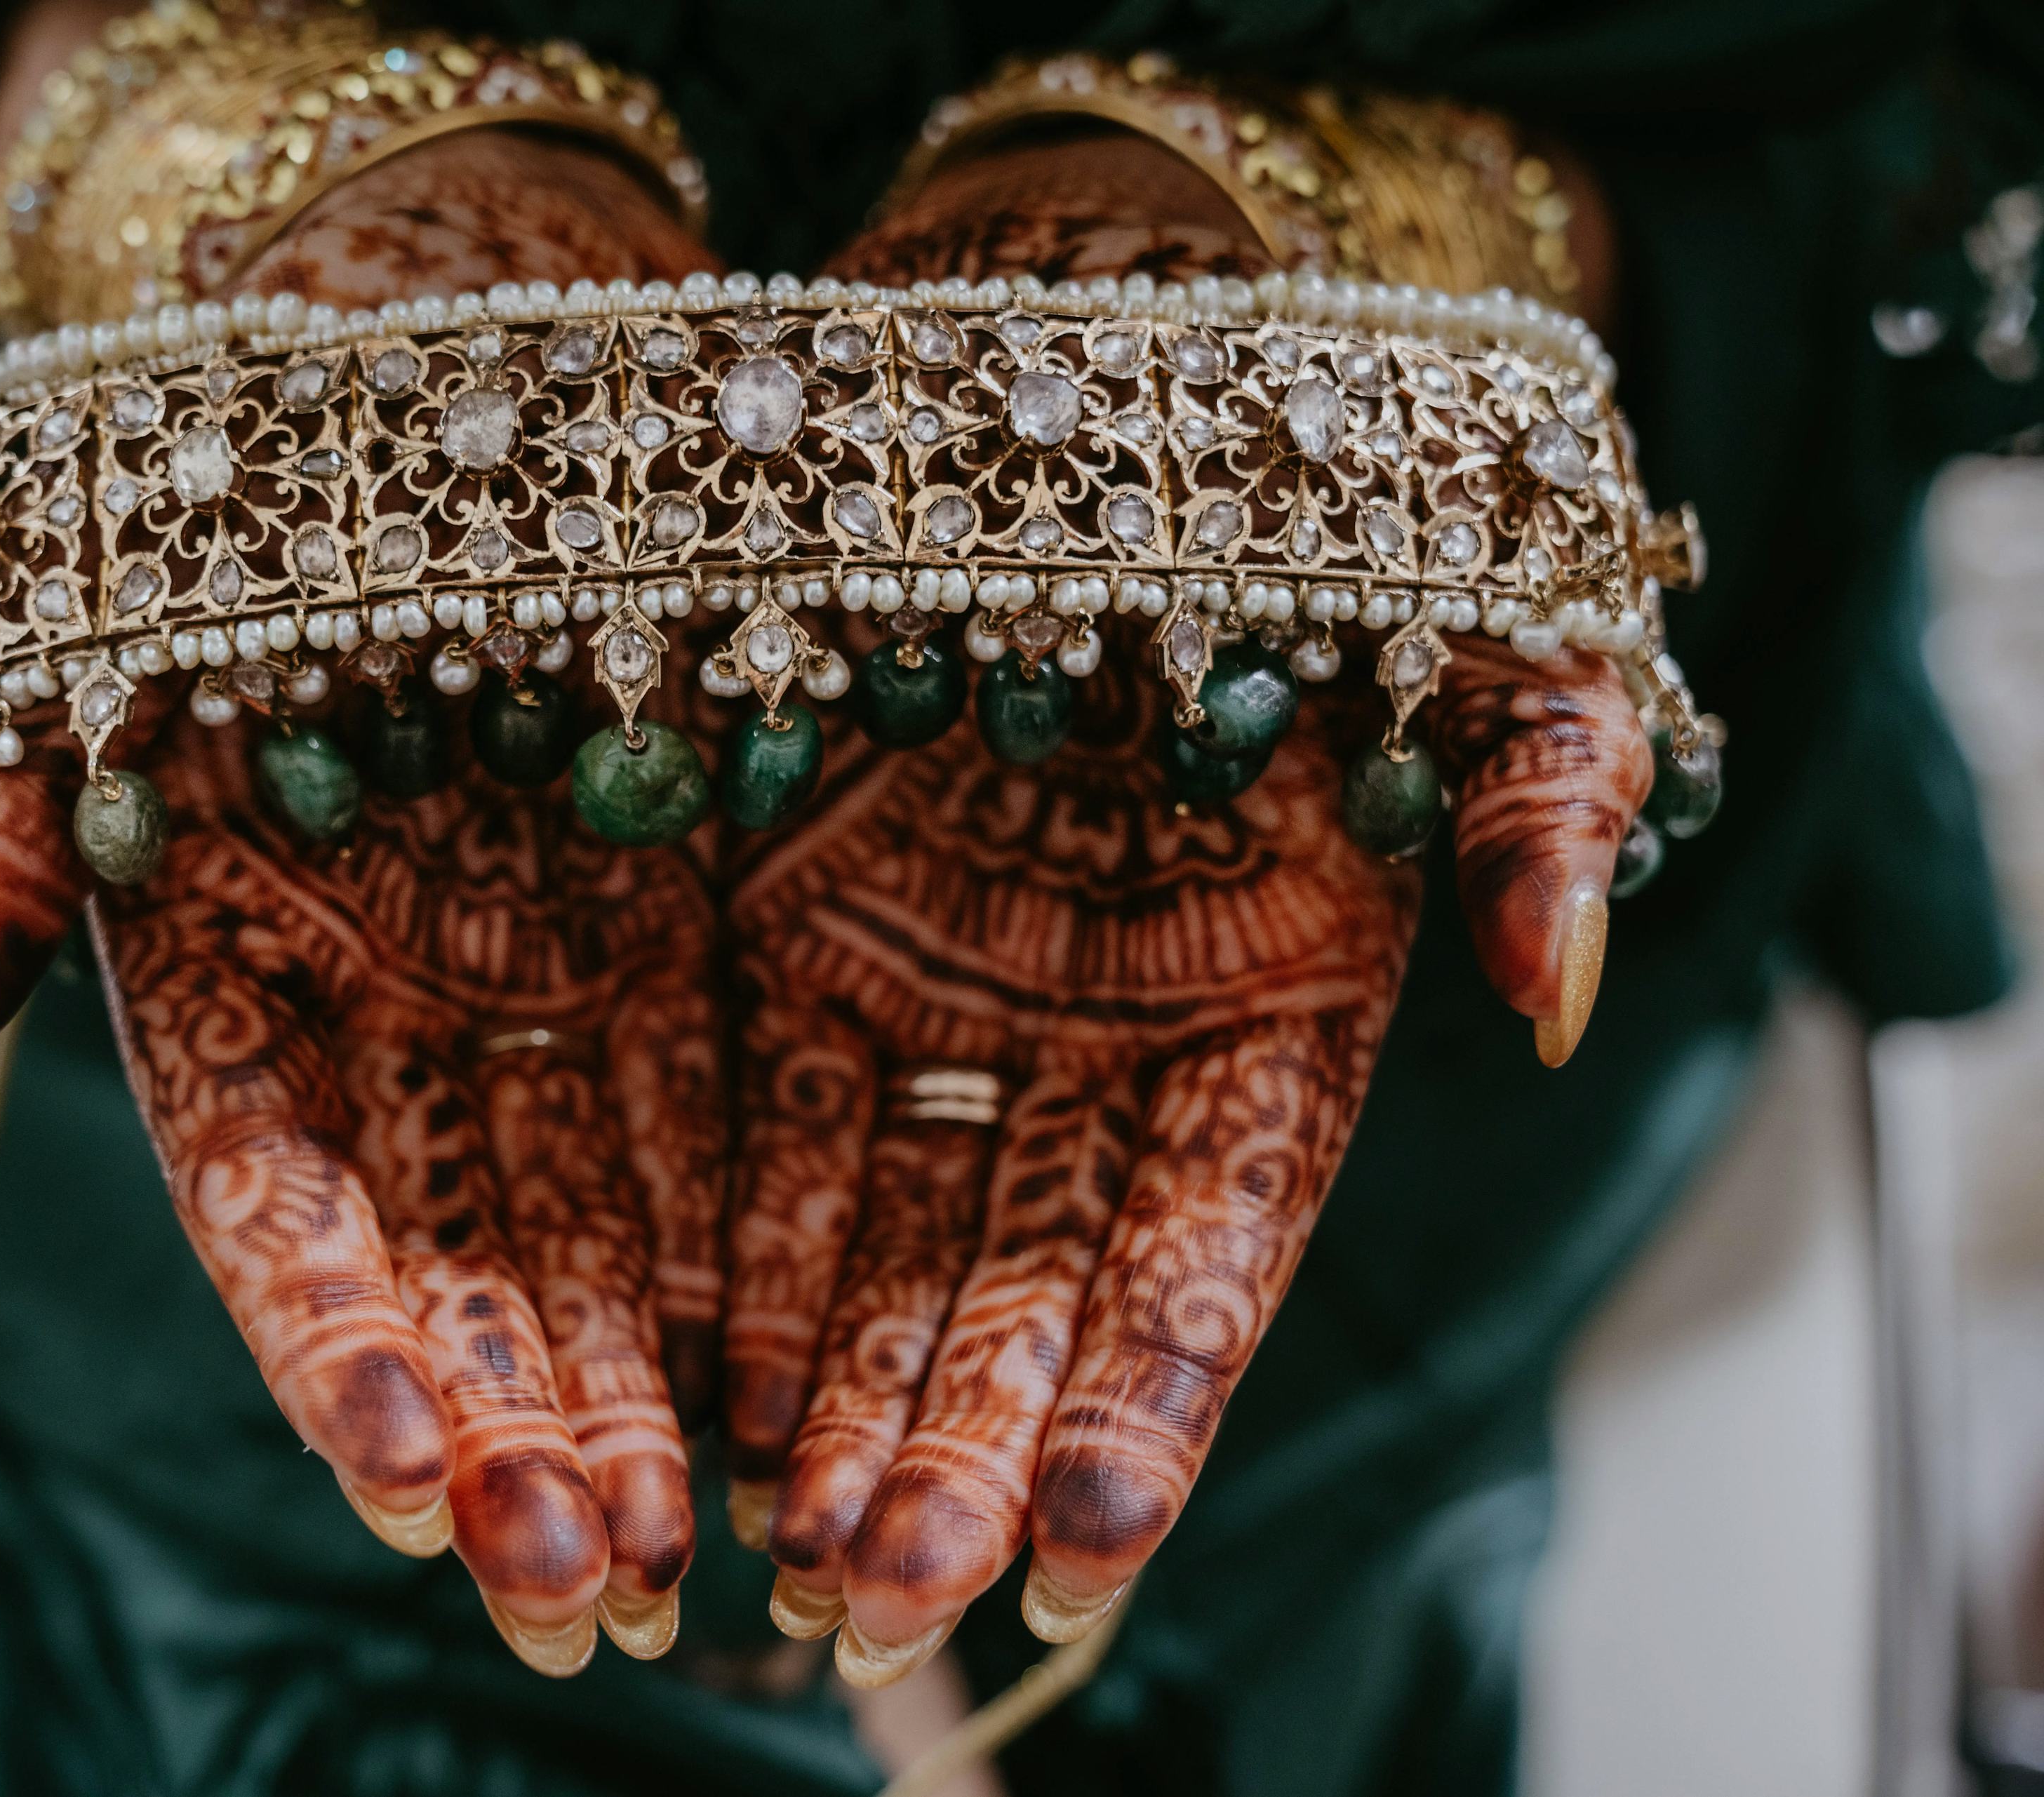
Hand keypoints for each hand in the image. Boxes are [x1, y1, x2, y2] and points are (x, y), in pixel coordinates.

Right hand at [0, 73, 725, 1670]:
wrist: (431, 382)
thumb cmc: (239, 507)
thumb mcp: (97, 645)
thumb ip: (12, 843)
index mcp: (245, 987)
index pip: (280, 1200)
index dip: (333, 1337)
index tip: (398, 1470)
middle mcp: (400, 1026)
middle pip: (458, 1263)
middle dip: (517, 1433)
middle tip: (590, 1594)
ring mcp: (549, 1001)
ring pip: (605, 1234)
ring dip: (651, 1401)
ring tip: (720, 1559)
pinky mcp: (695, 953)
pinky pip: (739, 1124)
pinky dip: (769, 1256)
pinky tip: (817, 1384)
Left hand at [713, 133, 1651, 1682]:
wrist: (1086, 379)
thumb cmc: (1303, 503)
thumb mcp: (1467, 624)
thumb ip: (1531, 802)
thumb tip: (1556, 993)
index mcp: (1273, 1023)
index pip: (1207, 1254)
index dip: (1149, 1401)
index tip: (1085, 1541)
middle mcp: (1100, 1055)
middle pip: (1022, 1291)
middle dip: (956, 1450)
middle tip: (882, 1597)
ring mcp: (944, 1011)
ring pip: (879, 1248)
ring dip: (825, 1402)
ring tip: (768, 1554)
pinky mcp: (798, 949)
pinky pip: (751, 1128)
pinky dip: (721, 1259)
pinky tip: (680, 1385)